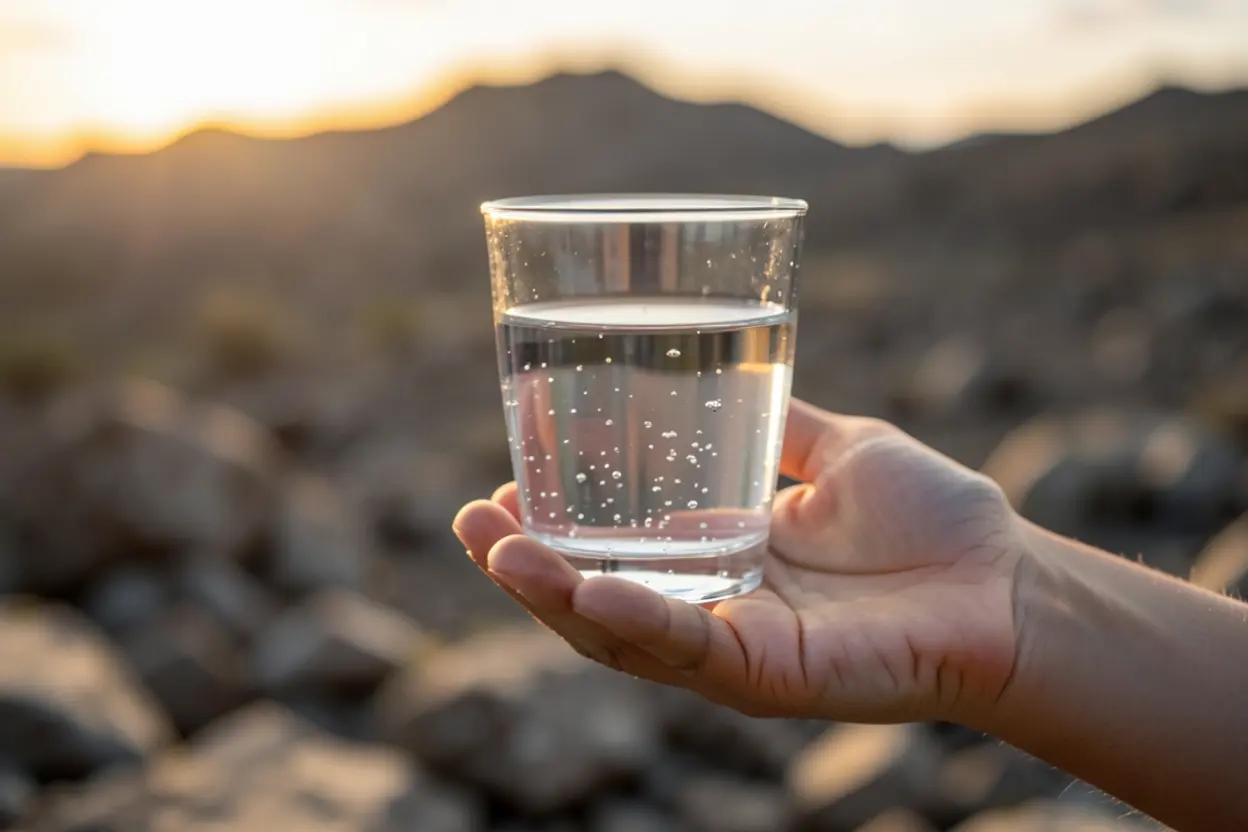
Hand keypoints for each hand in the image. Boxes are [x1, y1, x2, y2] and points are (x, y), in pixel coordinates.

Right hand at [453, 399, 1024, 724]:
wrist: (1010, 584)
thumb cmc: (934, 523)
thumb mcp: (839, 450)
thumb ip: (781, 422)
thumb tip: (731, 363)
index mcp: (720, 564)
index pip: (613, 555)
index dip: (552, 528)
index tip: (501, 484)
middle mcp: (715, 611)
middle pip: (595, 601)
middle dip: (525, 568)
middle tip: (471, 522)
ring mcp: (737, 648)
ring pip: (622, 633)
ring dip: (551, 595)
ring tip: (496, 549)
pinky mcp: (771, 673)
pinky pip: (689, 648)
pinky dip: (632, 620)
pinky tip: (583, 587)